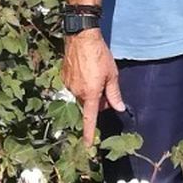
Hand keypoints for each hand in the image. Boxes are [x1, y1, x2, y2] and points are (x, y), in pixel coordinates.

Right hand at [63, 28, 123, 145]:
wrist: (81, 37)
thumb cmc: (99, 55)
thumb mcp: (112, 74)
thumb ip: (114, 94)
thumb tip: (119, 108)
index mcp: (90, 93)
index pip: (90, 118)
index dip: (89, 133)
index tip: (87, 145)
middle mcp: (77, 92)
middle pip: (87, 104)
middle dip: (97, 102)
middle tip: (106, 89)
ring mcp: (68, 84)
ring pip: (81, 95)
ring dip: (89, 92)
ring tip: (95, 75)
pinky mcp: (63, 76)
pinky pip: (74, 86)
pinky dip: (81, 84)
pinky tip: (86, 71)